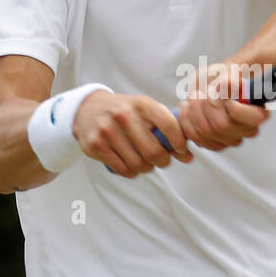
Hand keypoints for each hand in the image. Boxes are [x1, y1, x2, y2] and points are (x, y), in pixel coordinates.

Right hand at [73, 90, 192, 177]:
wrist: (88, 108)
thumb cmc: (125, 112)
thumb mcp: (146, 111)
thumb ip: (168, 130)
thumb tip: (187, 156)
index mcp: (142, 104)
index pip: (169, 125)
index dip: (179, 143)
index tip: (181, 151)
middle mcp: (124, 114)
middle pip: (153, 152)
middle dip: (162, 161)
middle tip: (161, 160)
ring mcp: (108, 130)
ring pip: (138, 164)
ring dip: (147, 168)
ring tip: (146, 163)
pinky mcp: (95, 144)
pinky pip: (122, 169)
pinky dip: (132, 172)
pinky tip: (132, 166)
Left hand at [177, 64, 269, 151]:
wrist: (215, 84)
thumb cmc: (226, 76)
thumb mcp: (229, 71)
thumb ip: (229, 80)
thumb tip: (225, 87)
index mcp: (261, 112)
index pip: (252, 118)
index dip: (232, 105)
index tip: (220, 91)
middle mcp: (249, 130)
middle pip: (222, 125)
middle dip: (206, 105)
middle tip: (200, 92)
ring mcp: (232, 140)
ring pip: (207, 132)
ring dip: (194, 111)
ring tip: (193, 97)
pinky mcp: (216, 144)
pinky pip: (198, 139)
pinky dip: (187, 122)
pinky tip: (187, 108)